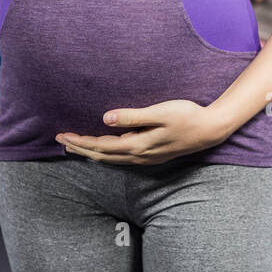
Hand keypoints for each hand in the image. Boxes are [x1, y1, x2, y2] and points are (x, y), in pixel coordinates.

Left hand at [56, 99, 227, 164]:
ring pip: (112, 159)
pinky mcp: (152, 154)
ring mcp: (147, 157)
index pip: (101, 146)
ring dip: (92, 152)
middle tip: (61, 141)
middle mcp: (139, 155)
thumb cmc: (187, 116)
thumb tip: (105, 118)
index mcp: (138, 145)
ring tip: (76, 146)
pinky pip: (122, 157)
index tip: (62, 136)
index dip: (80, 142)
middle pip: (102, 156)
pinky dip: (107, 153)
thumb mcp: (160, 112)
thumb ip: (133, 116)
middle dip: (80, 148)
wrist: (210, 130)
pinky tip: (105, 148)